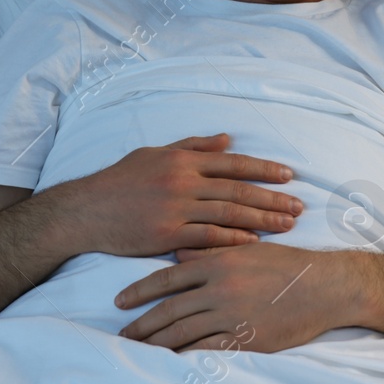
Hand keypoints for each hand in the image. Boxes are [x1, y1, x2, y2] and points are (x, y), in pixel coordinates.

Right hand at [45, 133, 302, 257]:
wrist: (83, 211)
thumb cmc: (119, 181)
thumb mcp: (154, 154)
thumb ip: (193, 146)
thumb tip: (228, 139)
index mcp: (183, 160)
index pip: (234, 163)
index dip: (264, 169)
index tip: (289, 176)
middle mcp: (183, 181)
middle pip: (238, 189)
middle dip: (273, 198)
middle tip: (299, 206)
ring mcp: (175, 208)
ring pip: (228, 213)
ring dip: (262, 220)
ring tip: (287, 225)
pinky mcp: (166, 234)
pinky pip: (207, 237)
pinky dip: (233, 240)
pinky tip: (254, 244)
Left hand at [114, 243, 362, 352]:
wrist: (326, 287)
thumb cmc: (290, 265)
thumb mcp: (249, 250)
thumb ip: (212, 254)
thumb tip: (177, 255)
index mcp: (219, 263)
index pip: (168, 278)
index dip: (139, 291)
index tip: (119, 302)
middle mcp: (220, 289)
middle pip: (169, 309)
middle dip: (141, 324)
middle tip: (120, 336)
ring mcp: (232, 315)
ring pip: (183, 332)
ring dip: (157, 344)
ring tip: (138, 352)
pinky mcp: (247, 338)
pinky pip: (208, 350)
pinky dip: (187, 357)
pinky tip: (171, 364)